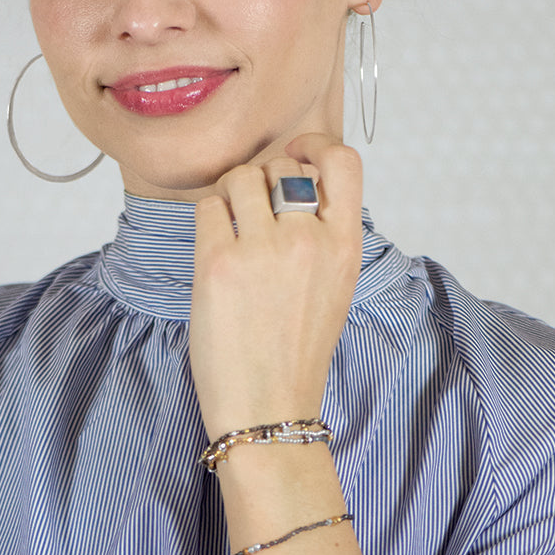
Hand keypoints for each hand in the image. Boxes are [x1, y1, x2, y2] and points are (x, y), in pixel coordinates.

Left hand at [189, 134, 363, 439]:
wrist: (270, 407)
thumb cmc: (298, 351)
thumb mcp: (334, 288)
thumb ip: (323, 234)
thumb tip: (292, 183)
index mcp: (346, 247)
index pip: (344, 162)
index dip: (316, 146)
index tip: (298, 157)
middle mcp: (310, 242)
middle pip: (282, 165)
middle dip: (265, 181)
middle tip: (257, 216)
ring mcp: (264, 250)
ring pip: (241, 177)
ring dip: (233, 196)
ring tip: (234, 232)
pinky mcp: (219, 263)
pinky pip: (209, 205)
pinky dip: (210, 218)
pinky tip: (217, 250)